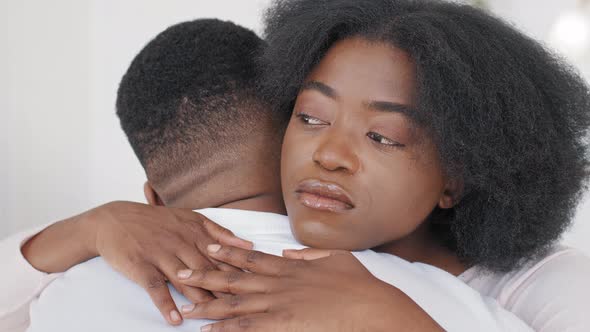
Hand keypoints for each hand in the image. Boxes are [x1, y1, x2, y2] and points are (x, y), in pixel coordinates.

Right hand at [22, 201, 251, 325]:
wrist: (115, 219)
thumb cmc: (157, 221)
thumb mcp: (189, 218)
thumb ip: (219, 231)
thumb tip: (249, 244)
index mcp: (195, 231)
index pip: (222, 255)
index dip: (239, 271)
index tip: (257, 286)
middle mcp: (180, 242)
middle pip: (208, 269)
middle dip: (226, 288)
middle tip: (243, 306)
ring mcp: (160, 255)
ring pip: (185, 279)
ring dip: (201, 298)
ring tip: (215, 315)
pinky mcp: (141, 266)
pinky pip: (155, 287)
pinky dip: (165, 304)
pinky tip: (175, 319)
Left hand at [177, 245, 442, 331]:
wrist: (372, 308)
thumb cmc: (360, 286)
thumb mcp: (337, 259)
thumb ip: (309, 254)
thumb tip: (289, 251)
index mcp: (290, 267)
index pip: (252, 257)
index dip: (228, 252)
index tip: (209, 245)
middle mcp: (278, 282)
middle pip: (234, 277)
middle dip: (206, 274)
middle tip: (181, 270)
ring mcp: (278, 304)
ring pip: (234, 303)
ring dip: (207, 304)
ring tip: (184, 304)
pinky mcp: (280, 324)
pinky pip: (245, 328)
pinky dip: (224, 329)